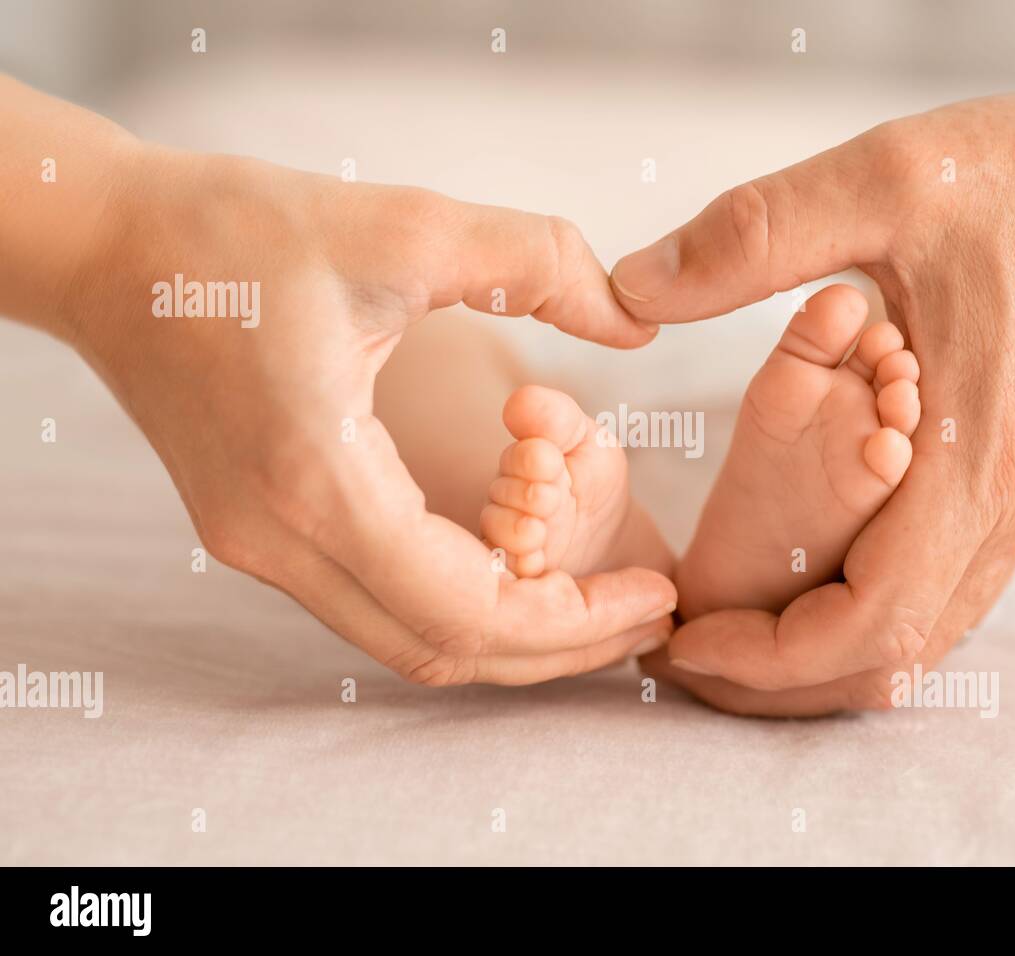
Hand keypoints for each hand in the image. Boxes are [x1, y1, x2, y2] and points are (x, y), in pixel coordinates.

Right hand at [63, 143, 675, 684]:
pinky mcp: (257, 533)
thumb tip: (637, 322)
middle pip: (446, 649)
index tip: (656, 596)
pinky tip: (514, 560)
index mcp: (319, 480)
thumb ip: (540, 262)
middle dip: (560, 646)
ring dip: (510, 633)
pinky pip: (374, 603)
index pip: (471, 610)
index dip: (576, 619)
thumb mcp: (406, 226)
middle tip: (647, 614)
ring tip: (596, 596)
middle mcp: (281, 541)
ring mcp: (260, 548)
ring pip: (408, 638)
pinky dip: (456, 602)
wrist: (108, 246)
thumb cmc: (237, 229)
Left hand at [618, 28, 1014, 713]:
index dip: (768, 655)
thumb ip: (756, 235)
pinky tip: (815, 581)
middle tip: (691, 651)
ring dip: (826, 653)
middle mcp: (1008, 504)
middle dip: (782, 676)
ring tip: (735, 629)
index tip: (687, 641)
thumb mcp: (886, 180)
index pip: (870, 621)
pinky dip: (873, 614)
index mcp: (971, 455)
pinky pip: (951, 591)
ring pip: (927, 633)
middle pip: (893, 654)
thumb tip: (633, 286)